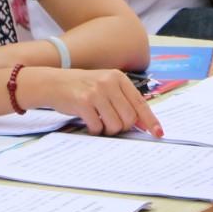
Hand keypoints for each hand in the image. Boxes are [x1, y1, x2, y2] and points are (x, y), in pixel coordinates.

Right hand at [22, 67, 162, 136]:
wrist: (54, 83)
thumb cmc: (83, 87)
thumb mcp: (105, 86)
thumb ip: (123, 100)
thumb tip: (142, 123)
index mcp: (118, 78)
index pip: (140, 103)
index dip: (150, 120)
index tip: (158, 133)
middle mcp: (109, 83)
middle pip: (129, 118)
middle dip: (122, 127)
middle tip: (111, 125)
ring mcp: (96, 92)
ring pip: (115, 125)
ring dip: (108, 130)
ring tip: (99, 122)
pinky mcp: (83, 103)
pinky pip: (97, 127)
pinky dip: (94, 129)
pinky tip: (88, 121)